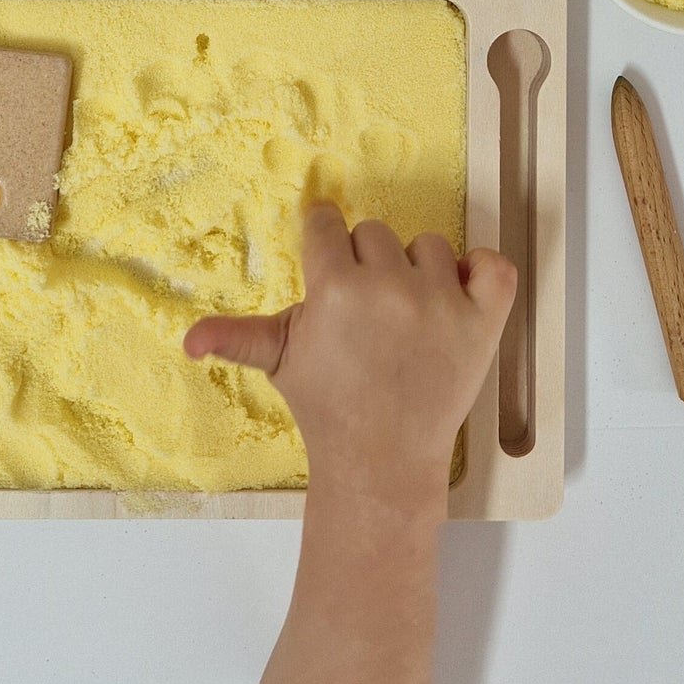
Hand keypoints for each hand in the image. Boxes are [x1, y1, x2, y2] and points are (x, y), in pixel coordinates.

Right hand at [183, 202, 516, 507]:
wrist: (383, 459)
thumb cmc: (328, 406)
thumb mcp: (278, 363)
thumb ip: (235, 338)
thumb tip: (187, 341)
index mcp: (335, 289)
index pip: (328, 225)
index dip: (326, 241)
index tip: (331, 261)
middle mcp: (388, 288)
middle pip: (375, 233)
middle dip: (368, 264)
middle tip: (366, 313)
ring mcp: (441, 303)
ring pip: (430, 245)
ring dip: (420, 272)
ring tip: (407, 316)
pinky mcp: (483, 321)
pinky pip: (495, 264)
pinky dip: (483, 272)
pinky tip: (459, 294)